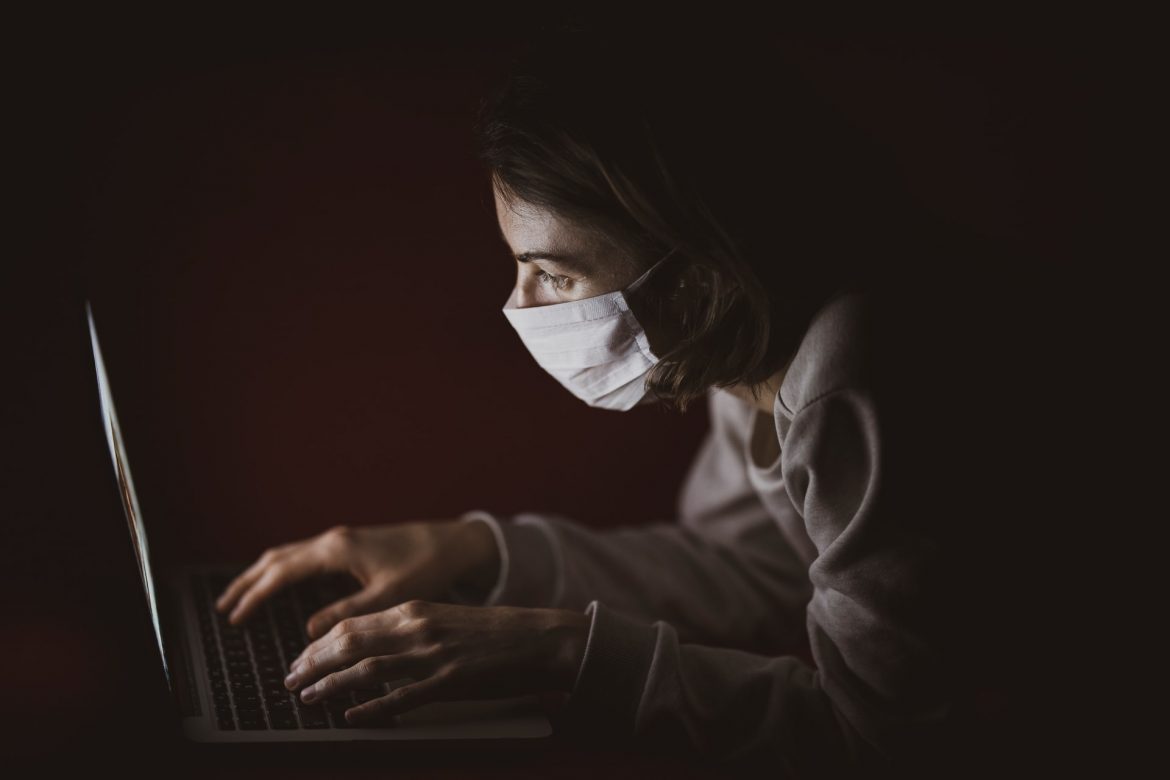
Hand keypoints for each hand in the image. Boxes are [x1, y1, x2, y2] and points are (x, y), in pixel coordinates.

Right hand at [214, 520, 498, 637]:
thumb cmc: (426, 567)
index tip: (235, 618)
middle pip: (277, 559)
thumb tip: (309, 630)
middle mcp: (334, 540)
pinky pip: (304, 555)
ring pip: (288, 554)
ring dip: (262, 574)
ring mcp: (341, 539)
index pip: (282, 572)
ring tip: (241, 596)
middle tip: (224, 608)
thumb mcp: (388, 596)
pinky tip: (280, 583)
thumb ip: (347, 613)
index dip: (256, 596)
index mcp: (338, 550)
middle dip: (248, 582)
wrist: (455, 543)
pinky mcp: (351, 545)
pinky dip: (283, 569)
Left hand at [282, 600, 589, 725]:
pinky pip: (399, 698)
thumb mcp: (444, 618)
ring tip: (307, 697)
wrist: (538, 639)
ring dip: (329, 685)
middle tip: (290, 678)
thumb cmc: (493, 632)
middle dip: (311, 662)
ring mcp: (431, 656)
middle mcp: (417, 628)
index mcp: (415, 609)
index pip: (351, 624)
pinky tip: (350, 716)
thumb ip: (408, 629)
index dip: (318, 643)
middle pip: (348, 644)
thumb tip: (370, 647)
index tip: (300, 657)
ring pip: (365, 669)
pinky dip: (369, 708)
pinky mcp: (447, 683)